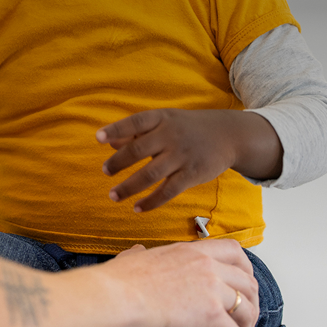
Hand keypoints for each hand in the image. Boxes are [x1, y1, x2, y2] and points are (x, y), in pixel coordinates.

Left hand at [97, 109, 239, 211]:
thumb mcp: (164, 121)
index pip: (135, 122)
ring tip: (113, 196)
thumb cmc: (187, 127)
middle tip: (105, 172)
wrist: (228, 135)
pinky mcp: (191, 174)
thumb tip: (109, 142)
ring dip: (129, 187)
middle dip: (118, 162)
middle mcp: (170, 135)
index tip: (98, 138)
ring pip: (150, 174)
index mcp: (161, 118)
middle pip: (138, 150)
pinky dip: (151, 201)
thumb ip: (137, 132)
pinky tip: (137, 208)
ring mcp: (181, 156)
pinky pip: (168, 191)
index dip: (116, 129)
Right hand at [103, 239, 258, 326]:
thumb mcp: (135, 257)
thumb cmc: (120, 280)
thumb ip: (142, 254)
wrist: (117, 297)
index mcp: (191, 250)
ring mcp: (212, 289)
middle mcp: (207, 265)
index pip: (233, 250)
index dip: (245, 268)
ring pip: (248, 309)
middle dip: (252, 302)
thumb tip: (137, 252)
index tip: (243, 283)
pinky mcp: (212, 315)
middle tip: (245, 317)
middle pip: (247, 281)